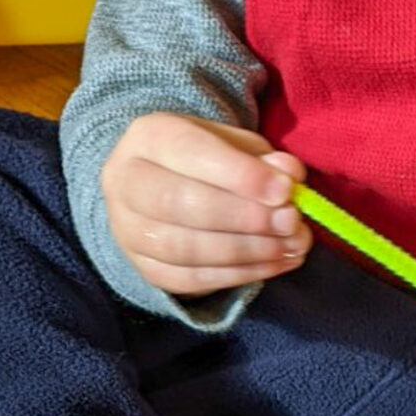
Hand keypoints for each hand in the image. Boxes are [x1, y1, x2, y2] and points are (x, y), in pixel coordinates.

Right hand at [100, 112, 311, 295]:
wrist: (163, 188)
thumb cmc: (208, 161)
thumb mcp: (236, 145)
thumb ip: (263, 158)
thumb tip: (290, 175)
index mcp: (149, 136)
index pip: (189, 152)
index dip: (240, 175)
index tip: (285, 190)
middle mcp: (126, 181)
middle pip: (178, 203)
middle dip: (243, 217)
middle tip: (290, 222)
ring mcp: (128, 230)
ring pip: (183, 248)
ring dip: (246, 251)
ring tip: (289, 246)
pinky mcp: (145, 268)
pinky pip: (190, 279)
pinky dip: (238, 275)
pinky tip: (274, 264)